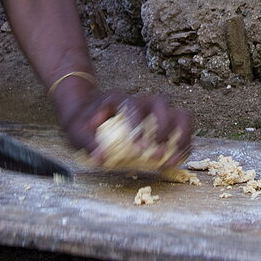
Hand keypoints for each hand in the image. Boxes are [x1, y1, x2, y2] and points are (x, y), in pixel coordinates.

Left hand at [56, 86, 194, 170]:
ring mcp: (154, 111)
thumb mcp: (76, 130)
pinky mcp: (162, 123)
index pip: (134, 106)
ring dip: (181, 137)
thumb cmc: (82, 121)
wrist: (86, 113)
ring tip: (174, 160)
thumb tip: (101, 157)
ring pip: (179, 114)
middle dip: (164, 129)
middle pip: (162, 104)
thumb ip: (87, 142)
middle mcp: (140, 101)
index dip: (139, 126)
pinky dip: (183, 145)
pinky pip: (181, 130)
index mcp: (119, 99)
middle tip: (158, 154)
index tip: (138, 148)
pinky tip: (176, 161)